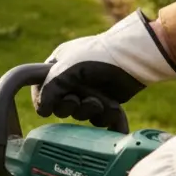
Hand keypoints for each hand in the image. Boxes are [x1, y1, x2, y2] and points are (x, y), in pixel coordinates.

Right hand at [34, 10, 175, 128]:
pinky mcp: (107, 101)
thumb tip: (42, 111)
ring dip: (88, 111)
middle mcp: (72, 79)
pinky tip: (111, 108)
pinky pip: (99, 118)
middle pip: (60, 105)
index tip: (49, 105)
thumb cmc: (96, 57)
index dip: (43, 99)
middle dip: (70, 106)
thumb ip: (49, 90)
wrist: (134, 58)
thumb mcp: (65, 70)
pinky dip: (105, 116)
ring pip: (80, 114)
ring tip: (99, 102)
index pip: (40, 88)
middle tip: (77, 100)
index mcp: (57, 66)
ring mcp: (90, 91)